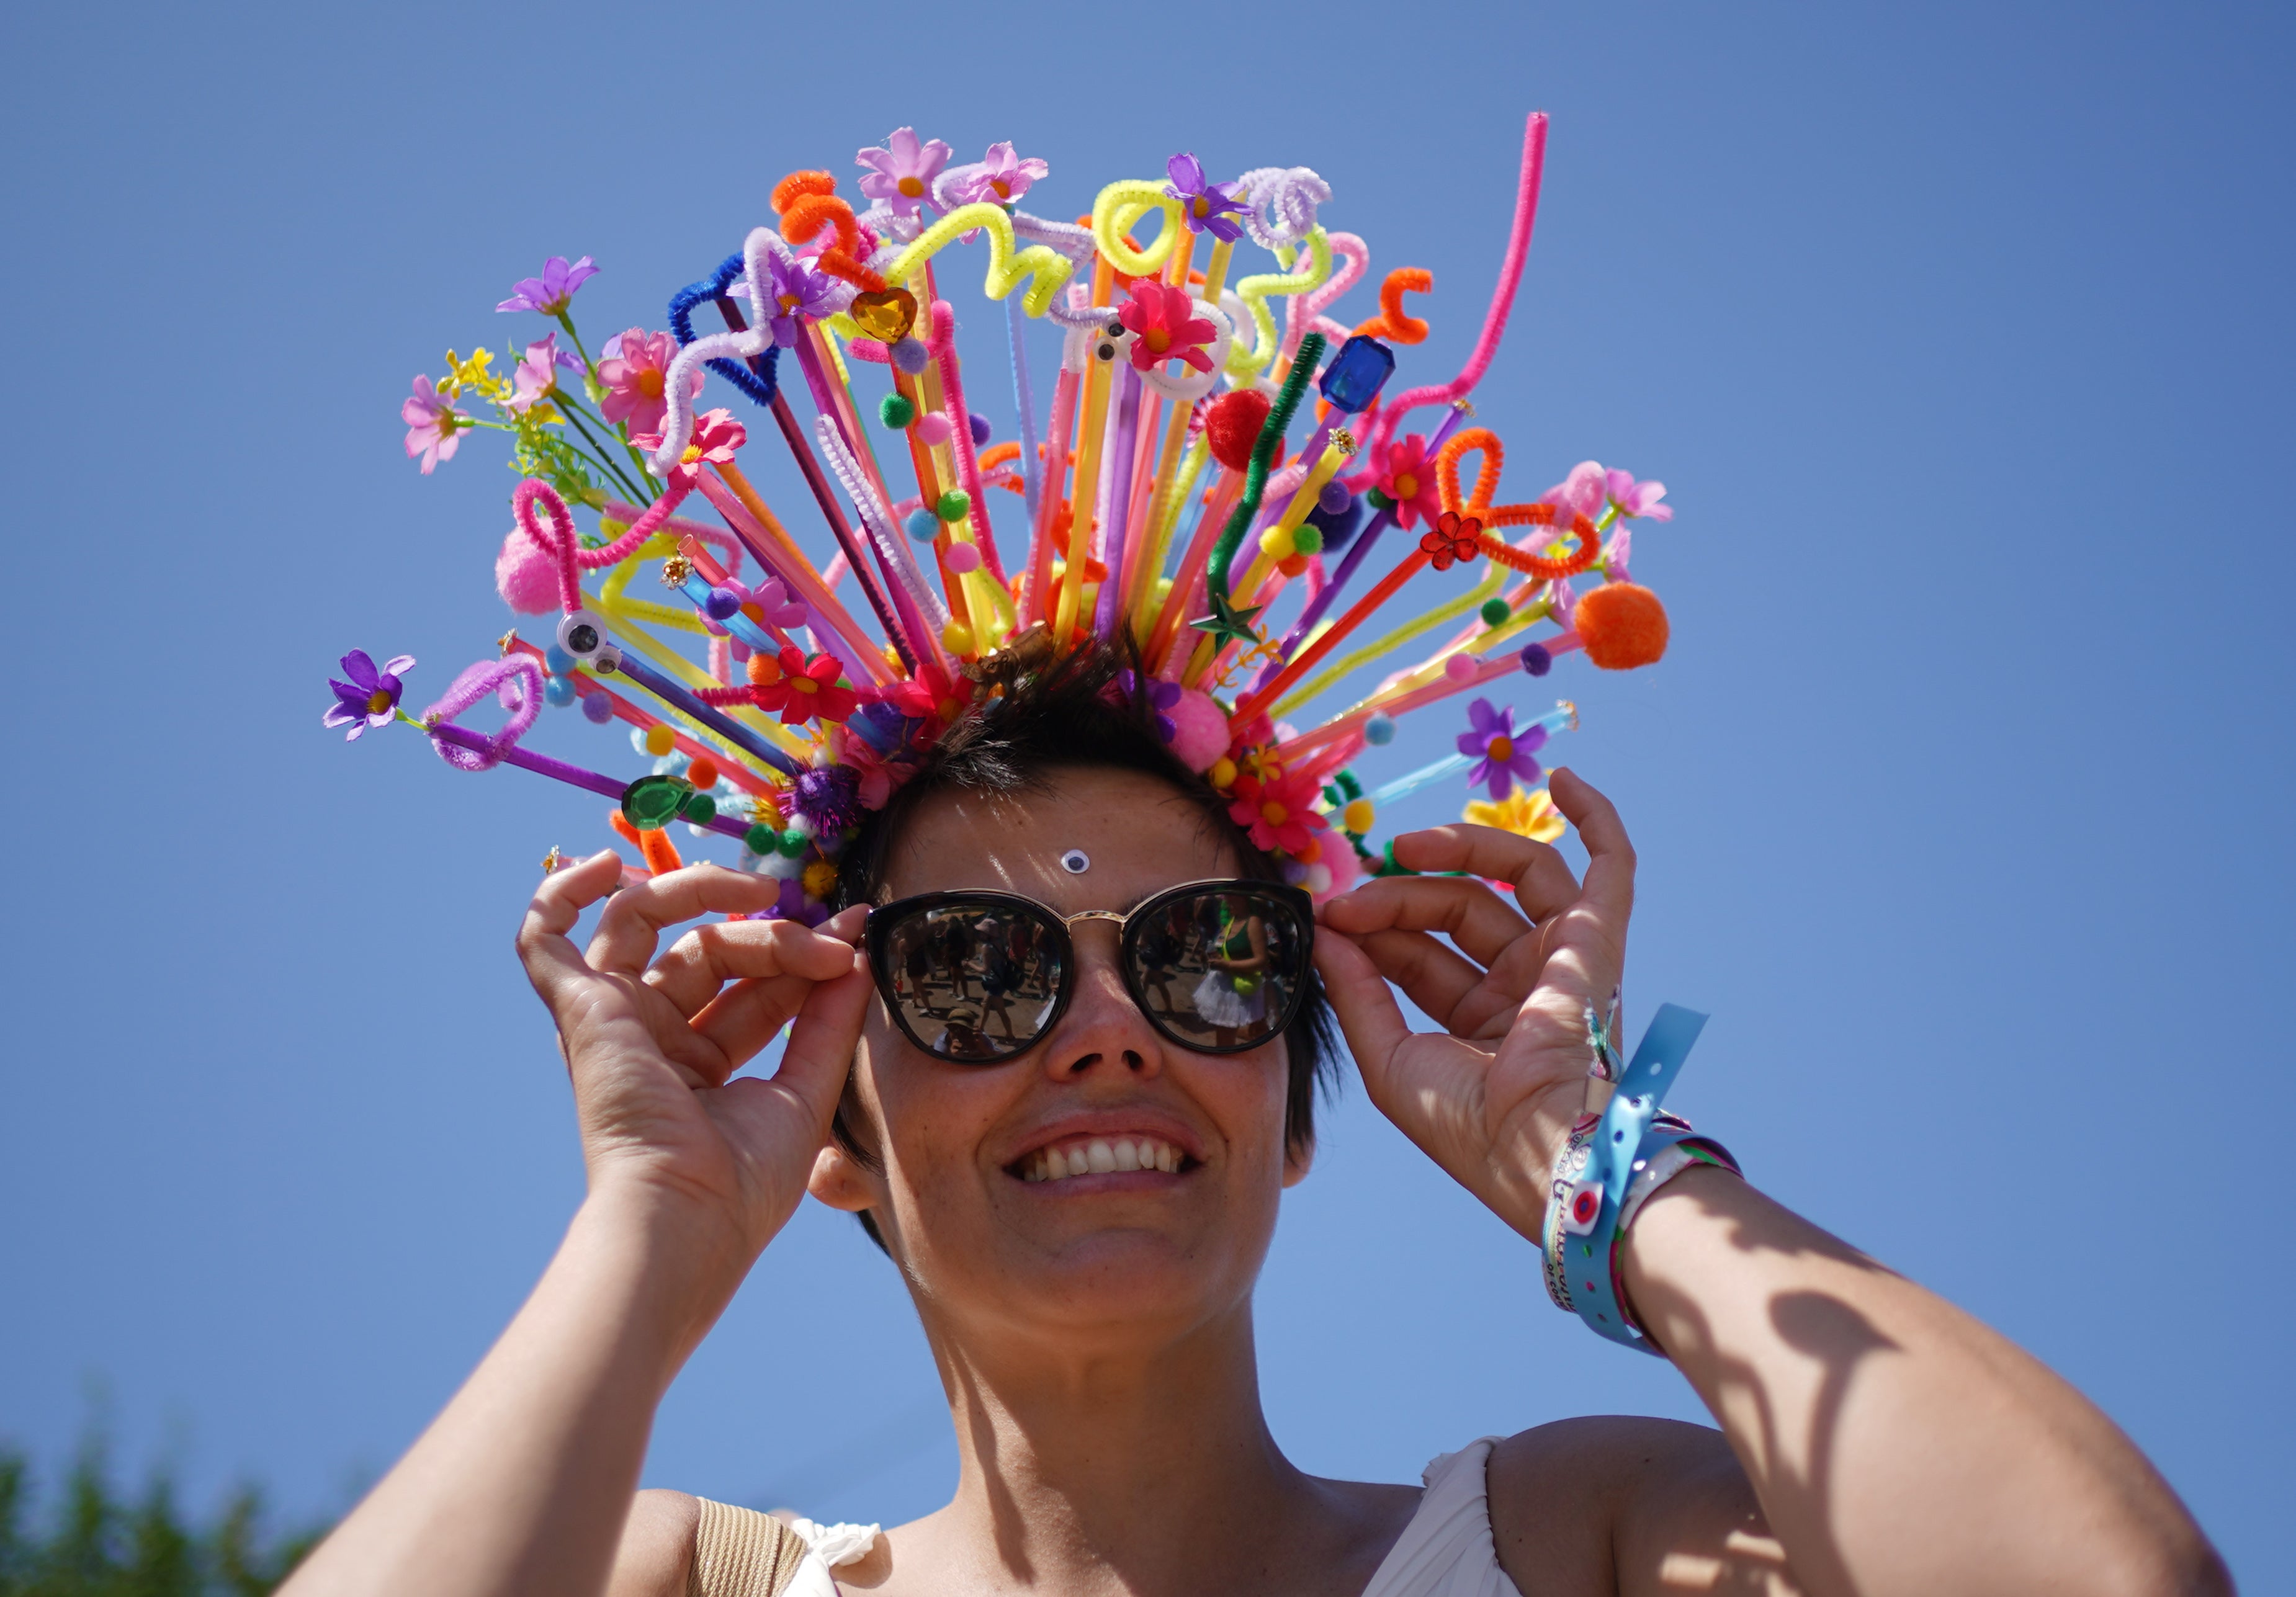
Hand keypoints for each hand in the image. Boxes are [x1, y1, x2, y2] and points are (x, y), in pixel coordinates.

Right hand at [514, 853, 873, 1263]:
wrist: (690, 1216)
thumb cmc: (744, 1181)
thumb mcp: (807, 1089)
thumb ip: (831, 1020)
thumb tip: (857, 954)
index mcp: (699, 1062)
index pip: (752, 983)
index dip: (804, 952)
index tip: (857, 934)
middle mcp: (651, 1037)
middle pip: (709, 949)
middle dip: (774, 935)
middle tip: (831, 940)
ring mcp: (611, 1021)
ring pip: (648, 924)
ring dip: (704, 893)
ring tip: (763, 892)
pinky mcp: (579, 1012)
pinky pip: (544, 939)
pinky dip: (562, 894)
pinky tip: (602, 865)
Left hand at [1313, 768, 1635, 1241]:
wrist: (1537, 1150)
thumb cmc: (1468, 1126)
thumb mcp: (1389, 1058)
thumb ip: (1358, 993)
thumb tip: (1324, 934)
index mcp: (1482, 1022)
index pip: (1419, 952)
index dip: (1373, 927)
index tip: (1326, 916)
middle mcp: (1526, 986)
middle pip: (1459, 908)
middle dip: (1400, 895)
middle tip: (1350, 897)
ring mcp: (1564, 960)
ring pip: (1513, 877)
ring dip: (1460, 850)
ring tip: (1405, 847)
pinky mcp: (1598, 939)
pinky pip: (1611, 866)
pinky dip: (1593, 819)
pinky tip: (1561, 780)